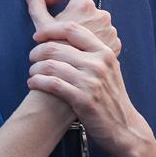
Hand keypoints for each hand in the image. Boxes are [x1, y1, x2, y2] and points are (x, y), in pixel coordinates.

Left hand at [25, 0, 150, 156]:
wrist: (123, 127)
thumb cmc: (111, 98)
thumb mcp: (108, 69)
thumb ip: (92, 53)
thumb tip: (66, 38)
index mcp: (104, 52)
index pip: (72, 29)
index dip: (50, 30)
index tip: (38, 36)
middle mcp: (98, 63)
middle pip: (56, 47)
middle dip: (37, 52)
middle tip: (32, 58)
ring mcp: (91, 81)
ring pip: (50, 65)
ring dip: (34, 69)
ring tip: (32, 74)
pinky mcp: (82, 99)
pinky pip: (51, 84)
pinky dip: (37, 82)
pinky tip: (33, 83)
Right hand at [31, 0, 119, 55]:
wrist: (71, 81)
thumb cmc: (55, 54)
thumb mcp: (42, 28)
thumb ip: (37, 7)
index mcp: (85, 6)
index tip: (49, 3)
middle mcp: (102, 15)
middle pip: (84, 6)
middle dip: (69, 14)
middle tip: (56, 28)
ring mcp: (110, 31)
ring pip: (94, 22)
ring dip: (81, 28)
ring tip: (67, 42)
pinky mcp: (114, 45)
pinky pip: (102, 36)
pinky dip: (90, 39)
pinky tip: (78, 52)